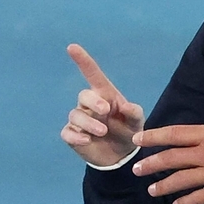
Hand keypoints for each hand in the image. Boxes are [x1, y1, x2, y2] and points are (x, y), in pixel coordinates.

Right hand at [61, 44, 145, 166]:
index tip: (72, 47)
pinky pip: (67, 132)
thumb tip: (124, 106)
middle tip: (105, 111)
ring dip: (89, 122)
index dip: (83, 61)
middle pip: (84, 95)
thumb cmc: (128, 131)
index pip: (92, 74)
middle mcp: (89, 105)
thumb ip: (134, 112)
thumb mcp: (136, 121)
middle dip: (93, 101)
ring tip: (102, 132)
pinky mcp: (73, 135)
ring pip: (76, 115)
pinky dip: (76, 136)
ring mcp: (80, 120)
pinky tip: (87, 140)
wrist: (121, 155)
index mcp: (105, 95)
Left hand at [130, 120, 203, 203]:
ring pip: (180, 181)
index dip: (154, 136)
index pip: (176, 134)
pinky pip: (198, 199)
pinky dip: (185, 202)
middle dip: (151, 164)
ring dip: (163, 186)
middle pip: (172, 159)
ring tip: (151, 190)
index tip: (139, 139)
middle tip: (137, 169)